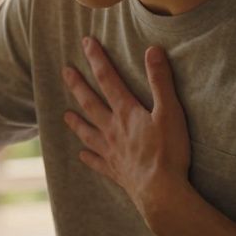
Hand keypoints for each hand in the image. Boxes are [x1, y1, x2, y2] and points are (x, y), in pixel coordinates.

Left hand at [62, 37, 191, 231]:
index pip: (108, 79)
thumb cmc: (168, 152)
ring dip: (76, 122)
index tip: (86, 43)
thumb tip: (152, 50)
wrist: (161, 192)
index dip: (97, 59)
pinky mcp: (115, 171)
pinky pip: (97, 162)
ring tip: (65, 115)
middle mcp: (112, 130)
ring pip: (88, 132)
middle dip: (78, 85)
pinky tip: (82, 155)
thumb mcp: (170, 112)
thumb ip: (160, 81)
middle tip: (65, 71)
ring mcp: (111, 151)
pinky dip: (88, 157)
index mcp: (126, 113)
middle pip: (90, 103)